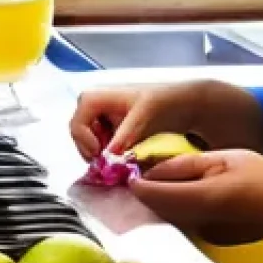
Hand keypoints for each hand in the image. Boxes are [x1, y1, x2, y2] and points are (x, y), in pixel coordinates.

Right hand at [69, 80, 262, 162]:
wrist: (186, 105)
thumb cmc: (164, 101)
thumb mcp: (143, 117)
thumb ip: (124, 136)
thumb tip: (108, 158)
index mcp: (97, 97)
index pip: (76, 123)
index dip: (83, 141)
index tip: (100, 156)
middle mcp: (96, 108)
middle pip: (80, 136)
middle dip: (92, 152)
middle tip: (110, 164)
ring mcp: (104, 121)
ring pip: (90, 145)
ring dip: (102, 156)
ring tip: (121, 162)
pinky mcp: (114, 133)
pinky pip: (102, 148)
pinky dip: (111, 157)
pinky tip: (126, 159)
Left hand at [128, 149, 262, 244]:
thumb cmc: (259, 176)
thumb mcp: (221, 159)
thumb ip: (184, 165)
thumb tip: (152, 170)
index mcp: (200, 197)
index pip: (153, 194)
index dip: (135, 182)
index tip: (127, 168)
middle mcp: (197, 220)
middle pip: (155, 207)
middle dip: (142, 190)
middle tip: (136, 170)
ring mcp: (202, 231)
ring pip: (165, 215)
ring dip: (155, 198)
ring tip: (153, 176)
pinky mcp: (207, 235)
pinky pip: (179, 220)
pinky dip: (170, 206)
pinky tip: (176, 191)